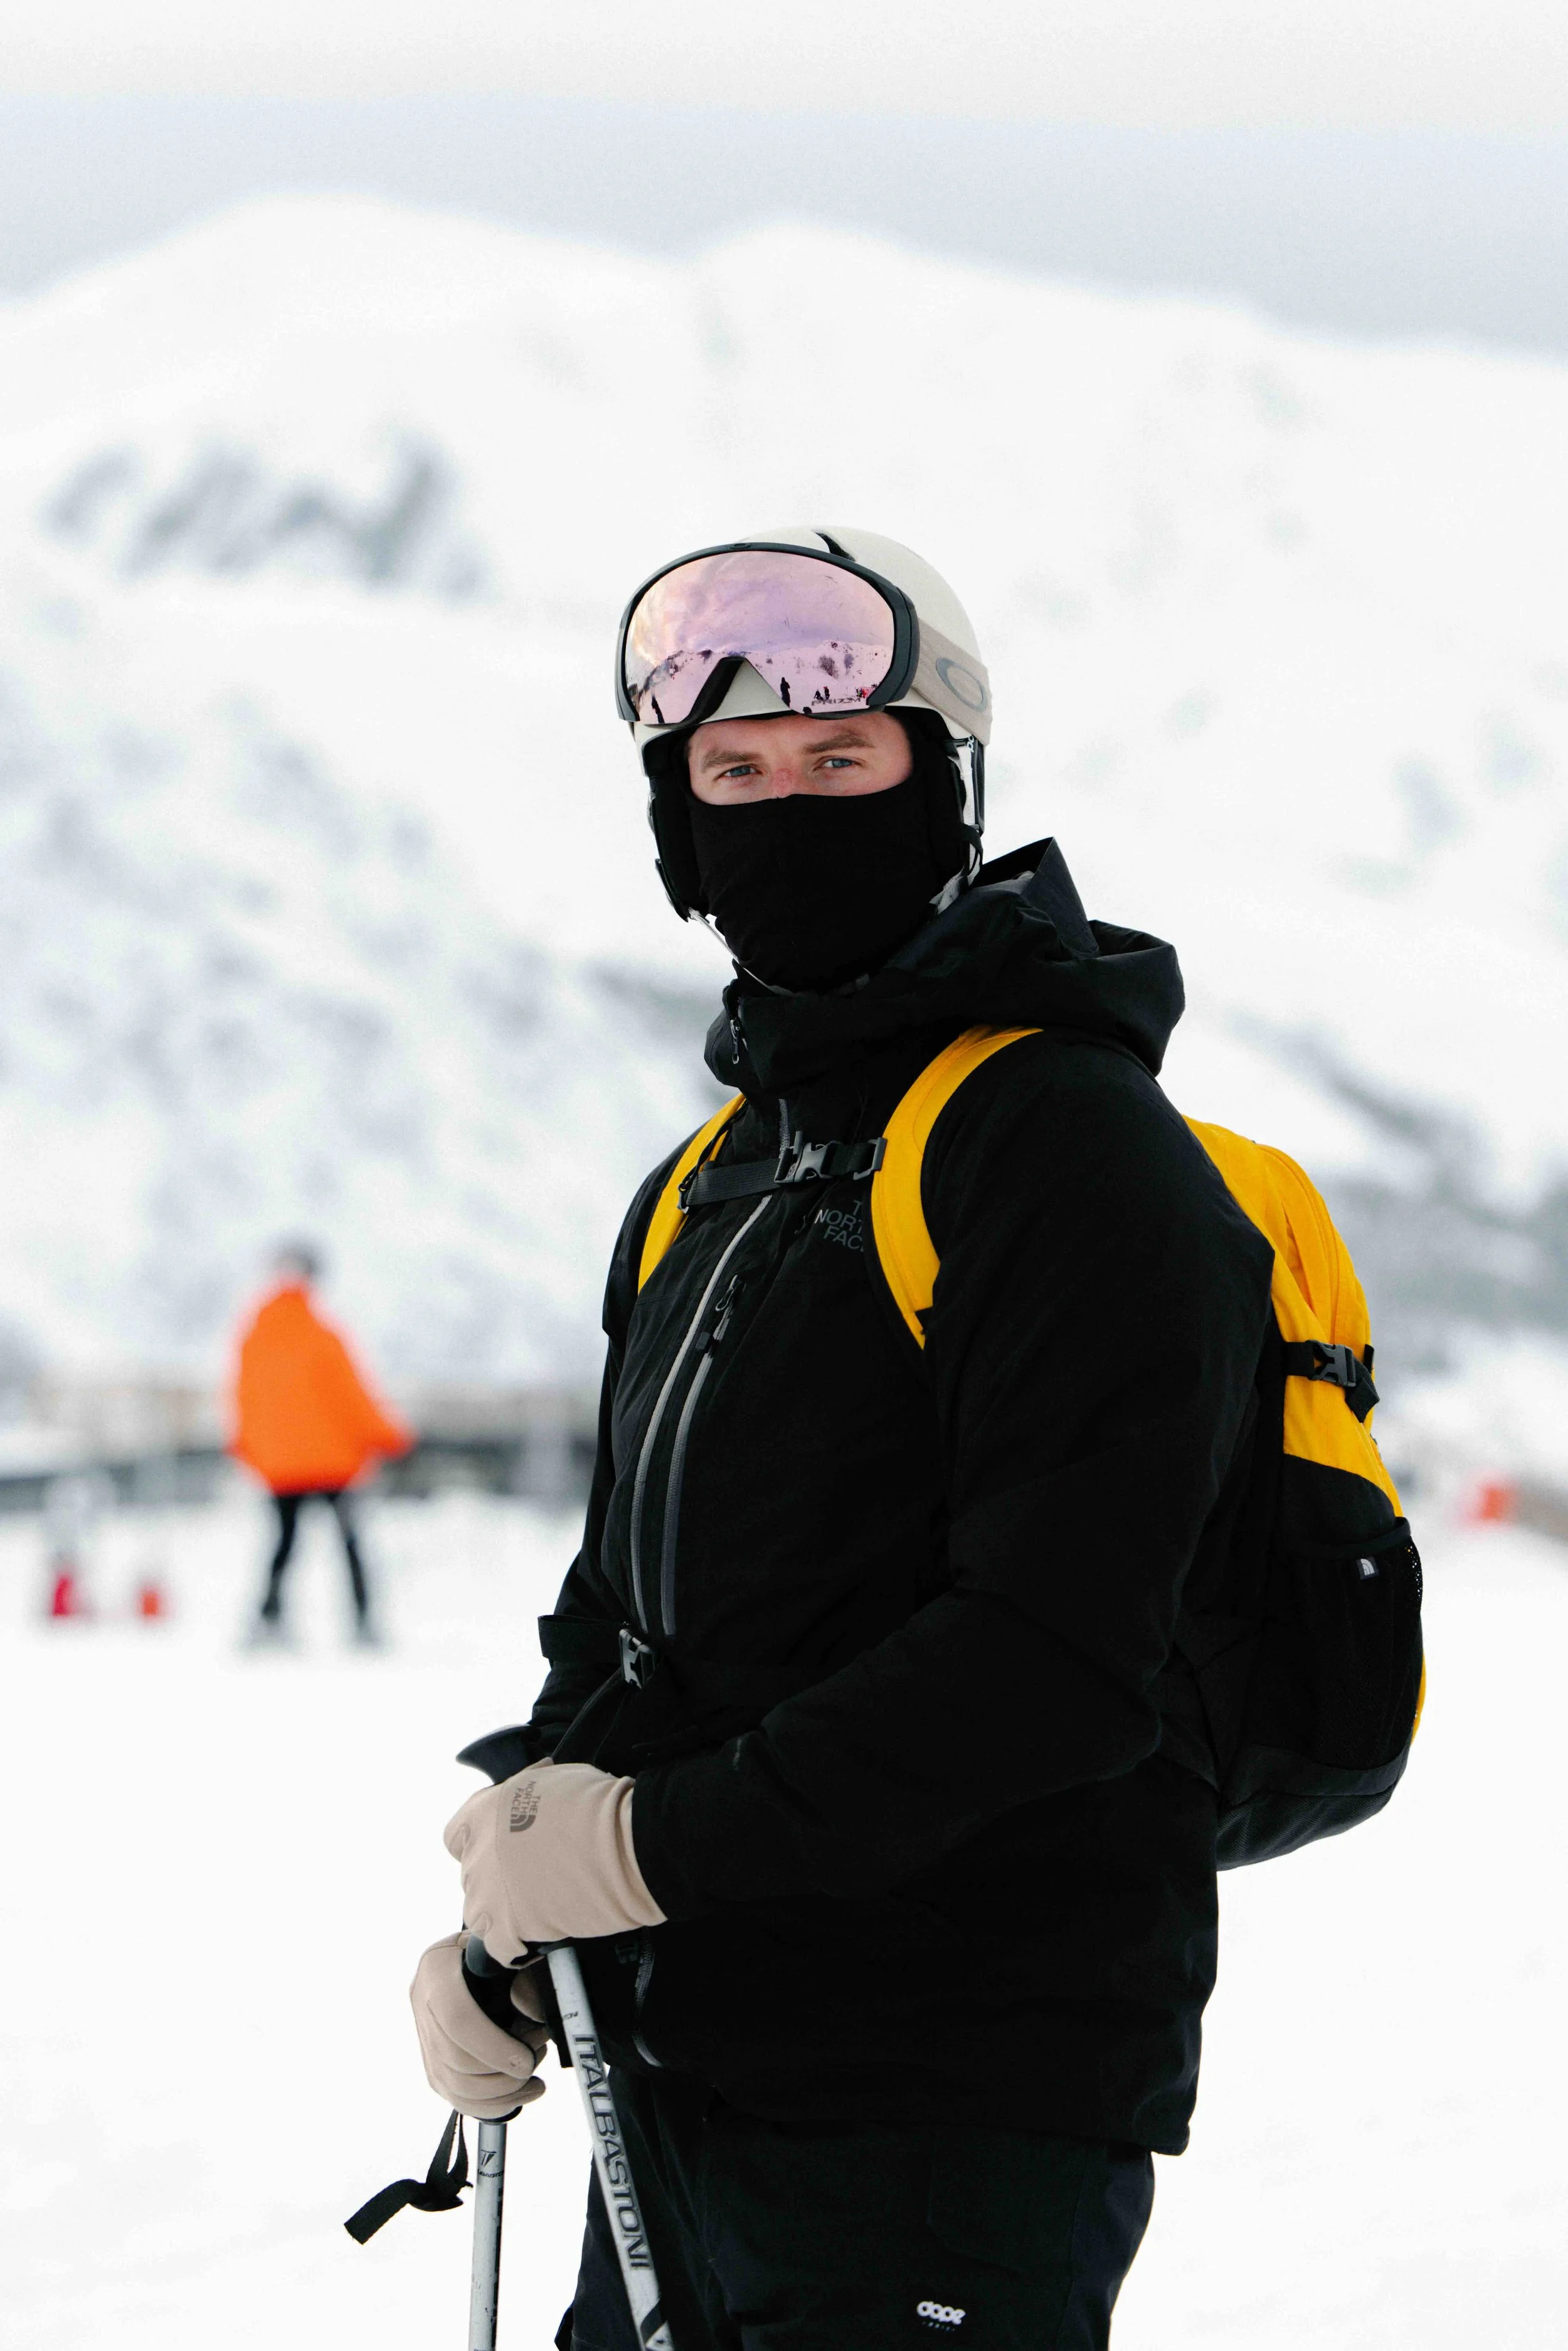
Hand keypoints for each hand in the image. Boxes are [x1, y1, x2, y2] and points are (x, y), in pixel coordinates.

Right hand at [409, 1933, 550, 2120]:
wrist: (485, 1955)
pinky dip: (492, 2105)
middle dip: (501, 2074)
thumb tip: (532, 2015)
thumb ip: (526, 1977)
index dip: (493, 2047)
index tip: (526, 2061)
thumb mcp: (515, 1950)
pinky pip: (456, 2098)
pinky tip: (523, 2096)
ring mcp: (423, 2034)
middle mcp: (421, 1999)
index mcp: (437, 1964)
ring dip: (501, 2092)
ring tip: (533, 2078)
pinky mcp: (432, 2062)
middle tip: (535, 2060)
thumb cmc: (507, 1949)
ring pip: (454, 2086)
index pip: (457, 2018)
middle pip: (455, 2061)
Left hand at [442, 1759, 663, 1962]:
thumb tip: (535, 1801)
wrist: (624, 1844)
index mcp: (485, 1812)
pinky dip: (518, 1946)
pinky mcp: (506, 1930)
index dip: (478, 1843)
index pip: (456, 1835)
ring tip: (539, 1909)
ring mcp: (489, 1894)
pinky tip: (543, 1935)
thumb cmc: (600, 1806)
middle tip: (536, 1877)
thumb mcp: (555, 1780)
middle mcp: (478, 1853)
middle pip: (473, 1875)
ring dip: (503, 1914)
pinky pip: (500, 1948)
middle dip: (499, 1878)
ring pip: (480, 1914)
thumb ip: (528, 1796)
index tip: (499, 1850)